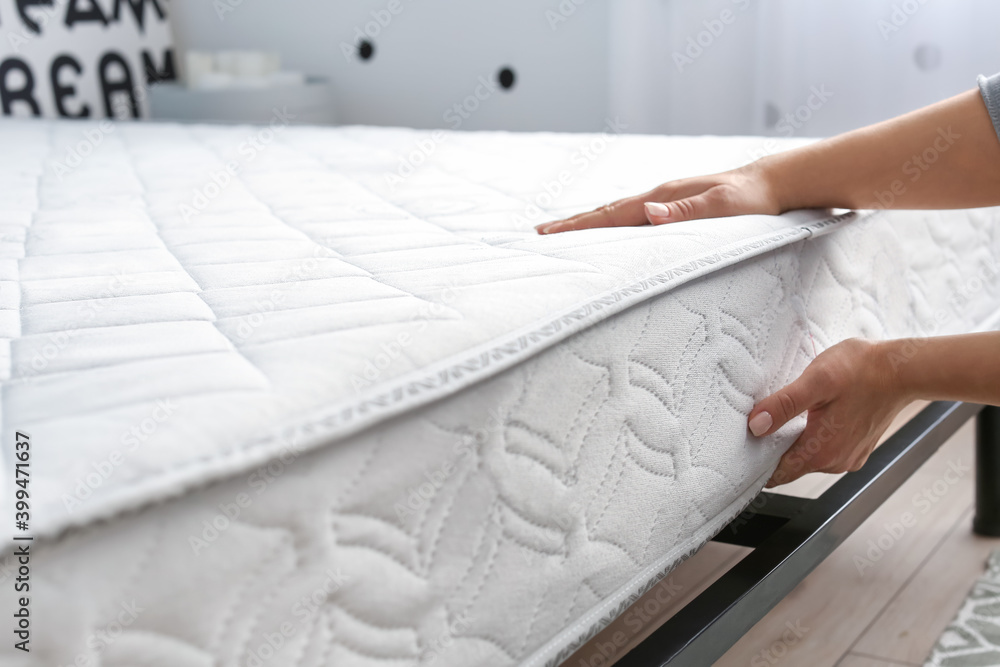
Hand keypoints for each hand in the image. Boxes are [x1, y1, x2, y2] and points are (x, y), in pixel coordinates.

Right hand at [535, 163, 780, 233]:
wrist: (775, 184)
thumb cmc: (753, 201)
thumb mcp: (723, 209)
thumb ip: (686, 213)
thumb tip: (648, 213)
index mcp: (663, 199)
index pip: (611, 215)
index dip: (577, 226)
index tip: (548, 234)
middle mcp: (658, 197)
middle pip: (605, 212)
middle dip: (571, 224)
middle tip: (540, 234)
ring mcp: (664, 201)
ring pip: (616, 213)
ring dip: (588, 223)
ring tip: (563, 231)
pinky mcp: (674, 207)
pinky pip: (632, 217)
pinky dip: (610, 223)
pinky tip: (609, 230)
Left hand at [746, 339, 909, 487]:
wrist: (903, 369)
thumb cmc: (863, 370)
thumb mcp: (816, 381)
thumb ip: (784, 405)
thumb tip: (756, 425)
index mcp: (821, 451)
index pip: (777, 473)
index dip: (756, 464)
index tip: (739, 452)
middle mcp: (835, 462)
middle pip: (790, 466)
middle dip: (771, 450)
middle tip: (754, 428)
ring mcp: (848, 457)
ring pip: (807, 457)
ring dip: (792, 442)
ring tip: (779, 420)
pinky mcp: (857, 448)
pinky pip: (825, 450)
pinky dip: (812, 438)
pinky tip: (809, 418)